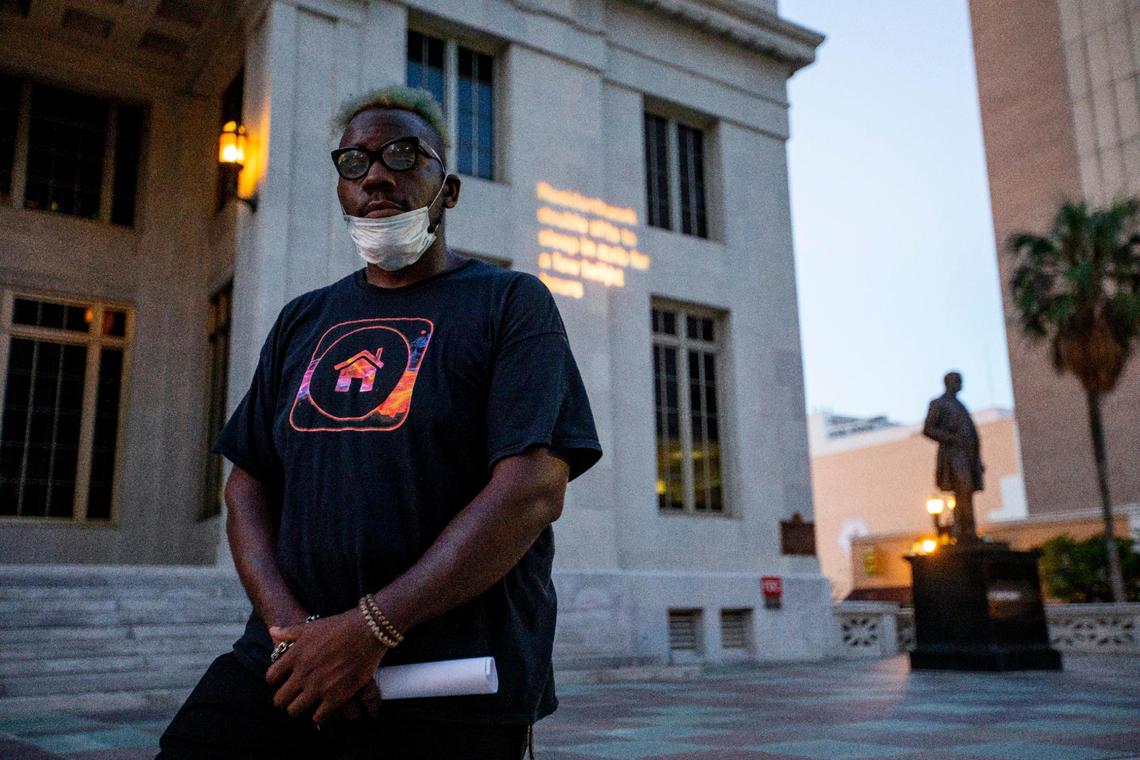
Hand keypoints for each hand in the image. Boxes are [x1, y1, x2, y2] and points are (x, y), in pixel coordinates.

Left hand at [266, 609, 387, 722]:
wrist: (367, 631)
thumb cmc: (339, 626)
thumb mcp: (311, 626)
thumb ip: (289, 631)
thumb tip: (272, 631)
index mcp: (295, 656)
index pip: (271, 677)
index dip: (276, 681)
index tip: (284, 680)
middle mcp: (303, 674)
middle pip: (280, 700)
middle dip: (285, 699)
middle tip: (294, 696)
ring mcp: (318, 687)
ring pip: (295, 711)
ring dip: (300, 708)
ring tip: (308, 703)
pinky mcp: (336, 697)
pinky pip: (318, 717)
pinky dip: (319, 714)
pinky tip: (324, 707)